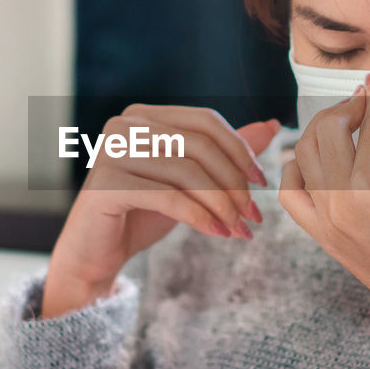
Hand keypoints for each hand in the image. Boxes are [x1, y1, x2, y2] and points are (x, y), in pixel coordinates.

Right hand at [44, 105, 281, 315]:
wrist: (97, 253)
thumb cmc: (142, 213)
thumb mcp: (190, 181)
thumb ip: (224, 153)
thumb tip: (272, 125)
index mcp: (143, 116)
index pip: (206, 122)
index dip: (240, 150)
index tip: (261, 183)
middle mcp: (123, 126)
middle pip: (199, 145)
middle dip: (234, 182)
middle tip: (253, 216)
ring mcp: (110, 152)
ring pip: (187, 172)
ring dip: (221, 204)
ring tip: (238, 229)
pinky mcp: (105, 185)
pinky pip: (167, 196)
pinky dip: (199, 215)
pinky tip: (217, 233)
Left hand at [278, 70, 369, 368]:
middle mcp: (343, 199)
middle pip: (328, 129)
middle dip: (347, 107)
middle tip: (367, 103)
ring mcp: (326, 219)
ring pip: (304, 155)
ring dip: (322, 131)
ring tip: (348, 126)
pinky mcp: (320, 235)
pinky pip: (290, 192)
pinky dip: (296, 168)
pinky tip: (319, 158)